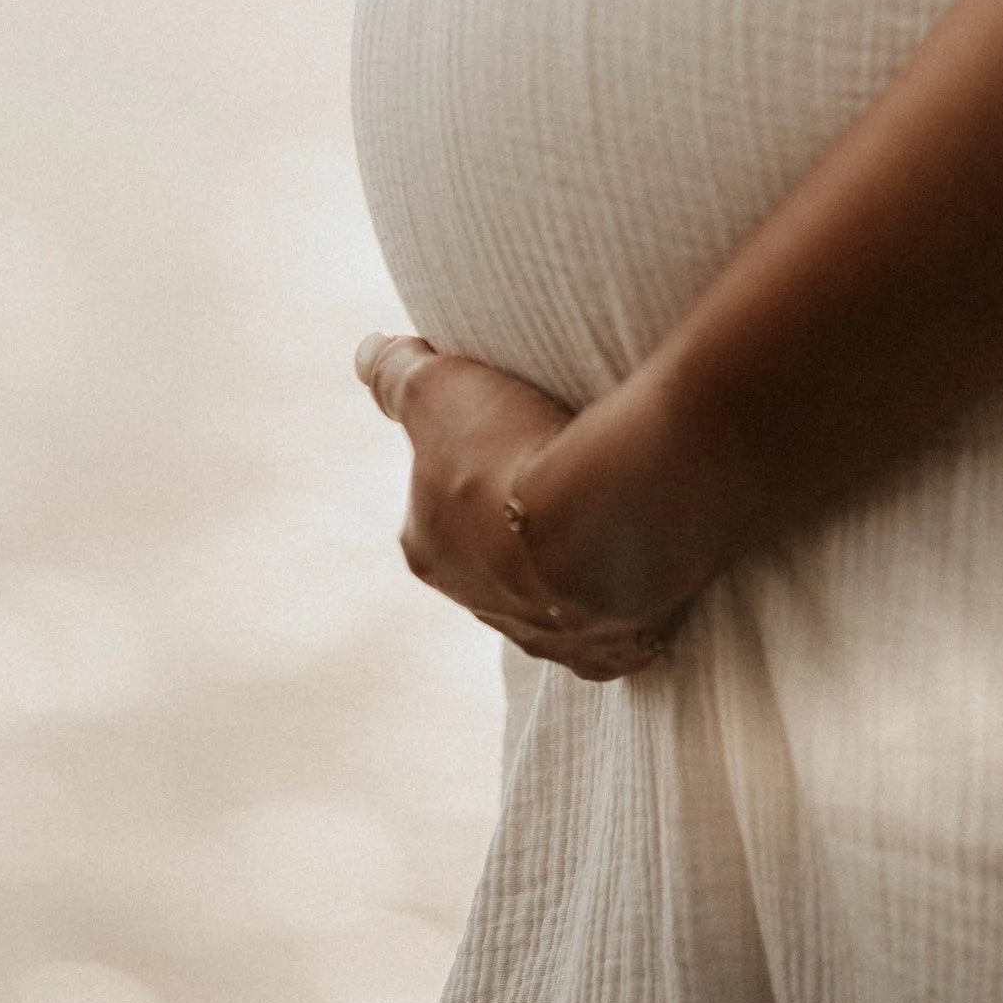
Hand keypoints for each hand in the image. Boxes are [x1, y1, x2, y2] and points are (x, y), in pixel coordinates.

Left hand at [355, 335, 672, 679]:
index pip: (436, 504)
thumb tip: (366, 353)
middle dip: (516, 522)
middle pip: (492, 556)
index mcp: (429, 551)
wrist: (607, 510)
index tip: (506, 434)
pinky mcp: (610, 649)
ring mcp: (548, 635)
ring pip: (552, 594)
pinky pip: (609, 627)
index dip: (467, 466)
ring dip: (571, 560)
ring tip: (606, 504)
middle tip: (559, 466)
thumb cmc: (513, 450)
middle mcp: (480, 603)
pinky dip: (620, 597)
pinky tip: (637, 562)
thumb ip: (399, 374)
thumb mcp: (438, 389)